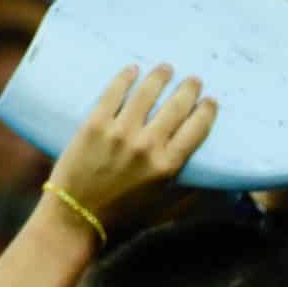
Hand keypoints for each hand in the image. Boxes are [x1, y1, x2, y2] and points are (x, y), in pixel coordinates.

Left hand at [50, 65, 217, 223]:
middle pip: (176, 107)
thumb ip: (188, 188)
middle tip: (193, 79)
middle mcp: (147, 146)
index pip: (197, 129)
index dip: (207, 111)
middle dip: (188, 89)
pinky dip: (125, 79)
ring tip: (165, 68)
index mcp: (168, 166)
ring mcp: (119, 133)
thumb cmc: (124, 216)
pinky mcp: (94, 126)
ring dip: (159, 77)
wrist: (76, 218)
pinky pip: (113, 94)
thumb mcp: (165, 207)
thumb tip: (209, 176)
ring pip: (146, 94)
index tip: (210, 101)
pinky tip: (132, 70)